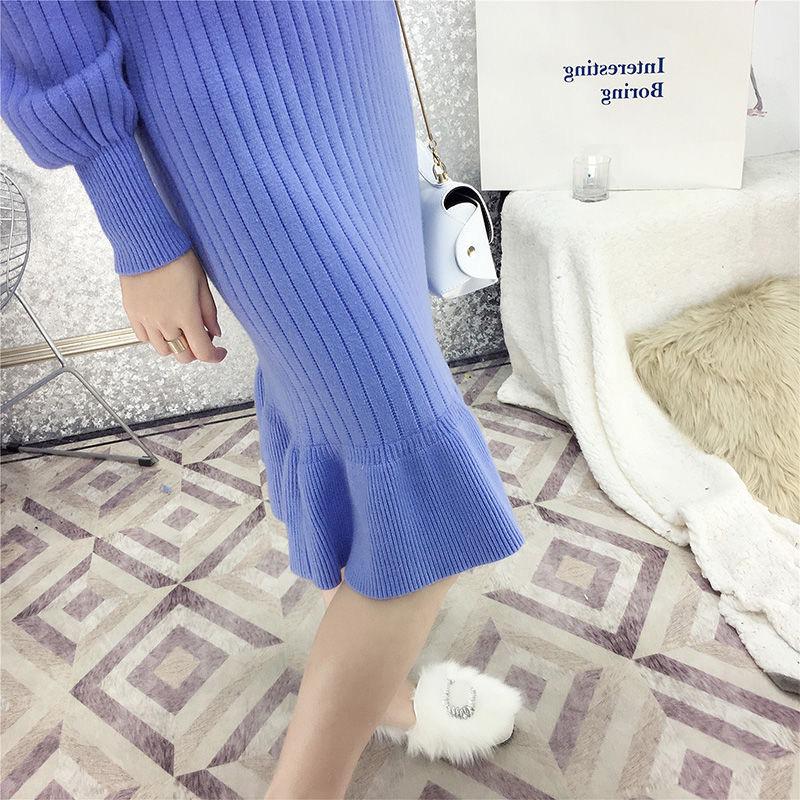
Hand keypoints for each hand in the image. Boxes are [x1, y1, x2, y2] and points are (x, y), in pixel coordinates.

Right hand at [120, 249, 227, 364]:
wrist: (146, 243)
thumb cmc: (176, 258)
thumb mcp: (201, 283)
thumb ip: (209, 312)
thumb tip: (215, 332)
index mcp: (186, 315)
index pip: (203, 351)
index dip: (215, 356)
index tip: (220, 352)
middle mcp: (165, 322)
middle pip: (182, 356)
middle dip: (195, 352)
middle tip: (201, 339)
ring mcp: (146, 319)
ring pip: (162, 350)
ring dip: (175, 346)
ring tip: (181, 330)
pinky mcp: (132, 313)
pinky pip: (143, 338)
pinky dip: (155, 338)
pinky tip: (162, 326)